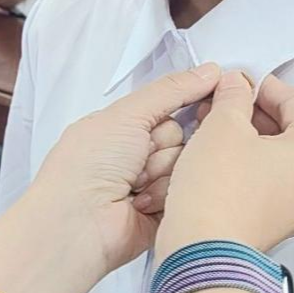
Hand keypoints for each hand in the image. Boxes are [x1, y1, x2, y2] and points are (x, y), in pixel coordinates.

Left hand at [0, 65, 221, 292]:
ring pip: (186, 164)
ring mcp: (151, 185)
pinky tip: (141, 205)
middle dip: (162, 144)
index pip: (169, 106)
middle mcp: (137, 154)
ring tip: (134, 186)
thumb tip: (213, 69)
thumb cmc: (93, 161)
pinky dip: (165, 196)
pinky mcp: (164, 213)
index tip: (207, 97)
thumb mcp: (127, 114)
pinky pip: (185, 192)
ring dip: (161, 172)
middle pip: (180, 134)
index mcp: (122, 128)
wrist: (80, 223)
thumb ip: (170, 91)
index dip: (187, 102)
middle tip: (140, 156)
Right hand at [156, 70, 293, 261]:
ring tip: (215, 128)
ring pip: (282, 158)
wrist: (203, 251)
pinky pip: (276, 183)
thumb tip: (236, 83)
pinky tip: (222, 158)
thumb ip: (234, 95)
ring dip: (252, 139)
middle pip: (292, 131)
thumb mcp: (222, 124)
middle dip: (254, 114)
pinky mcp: (286, 224)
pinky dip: (254, 166)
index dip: (260, 85)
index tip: (236, 79)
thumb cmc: (219, 185)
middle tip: (221, 103)